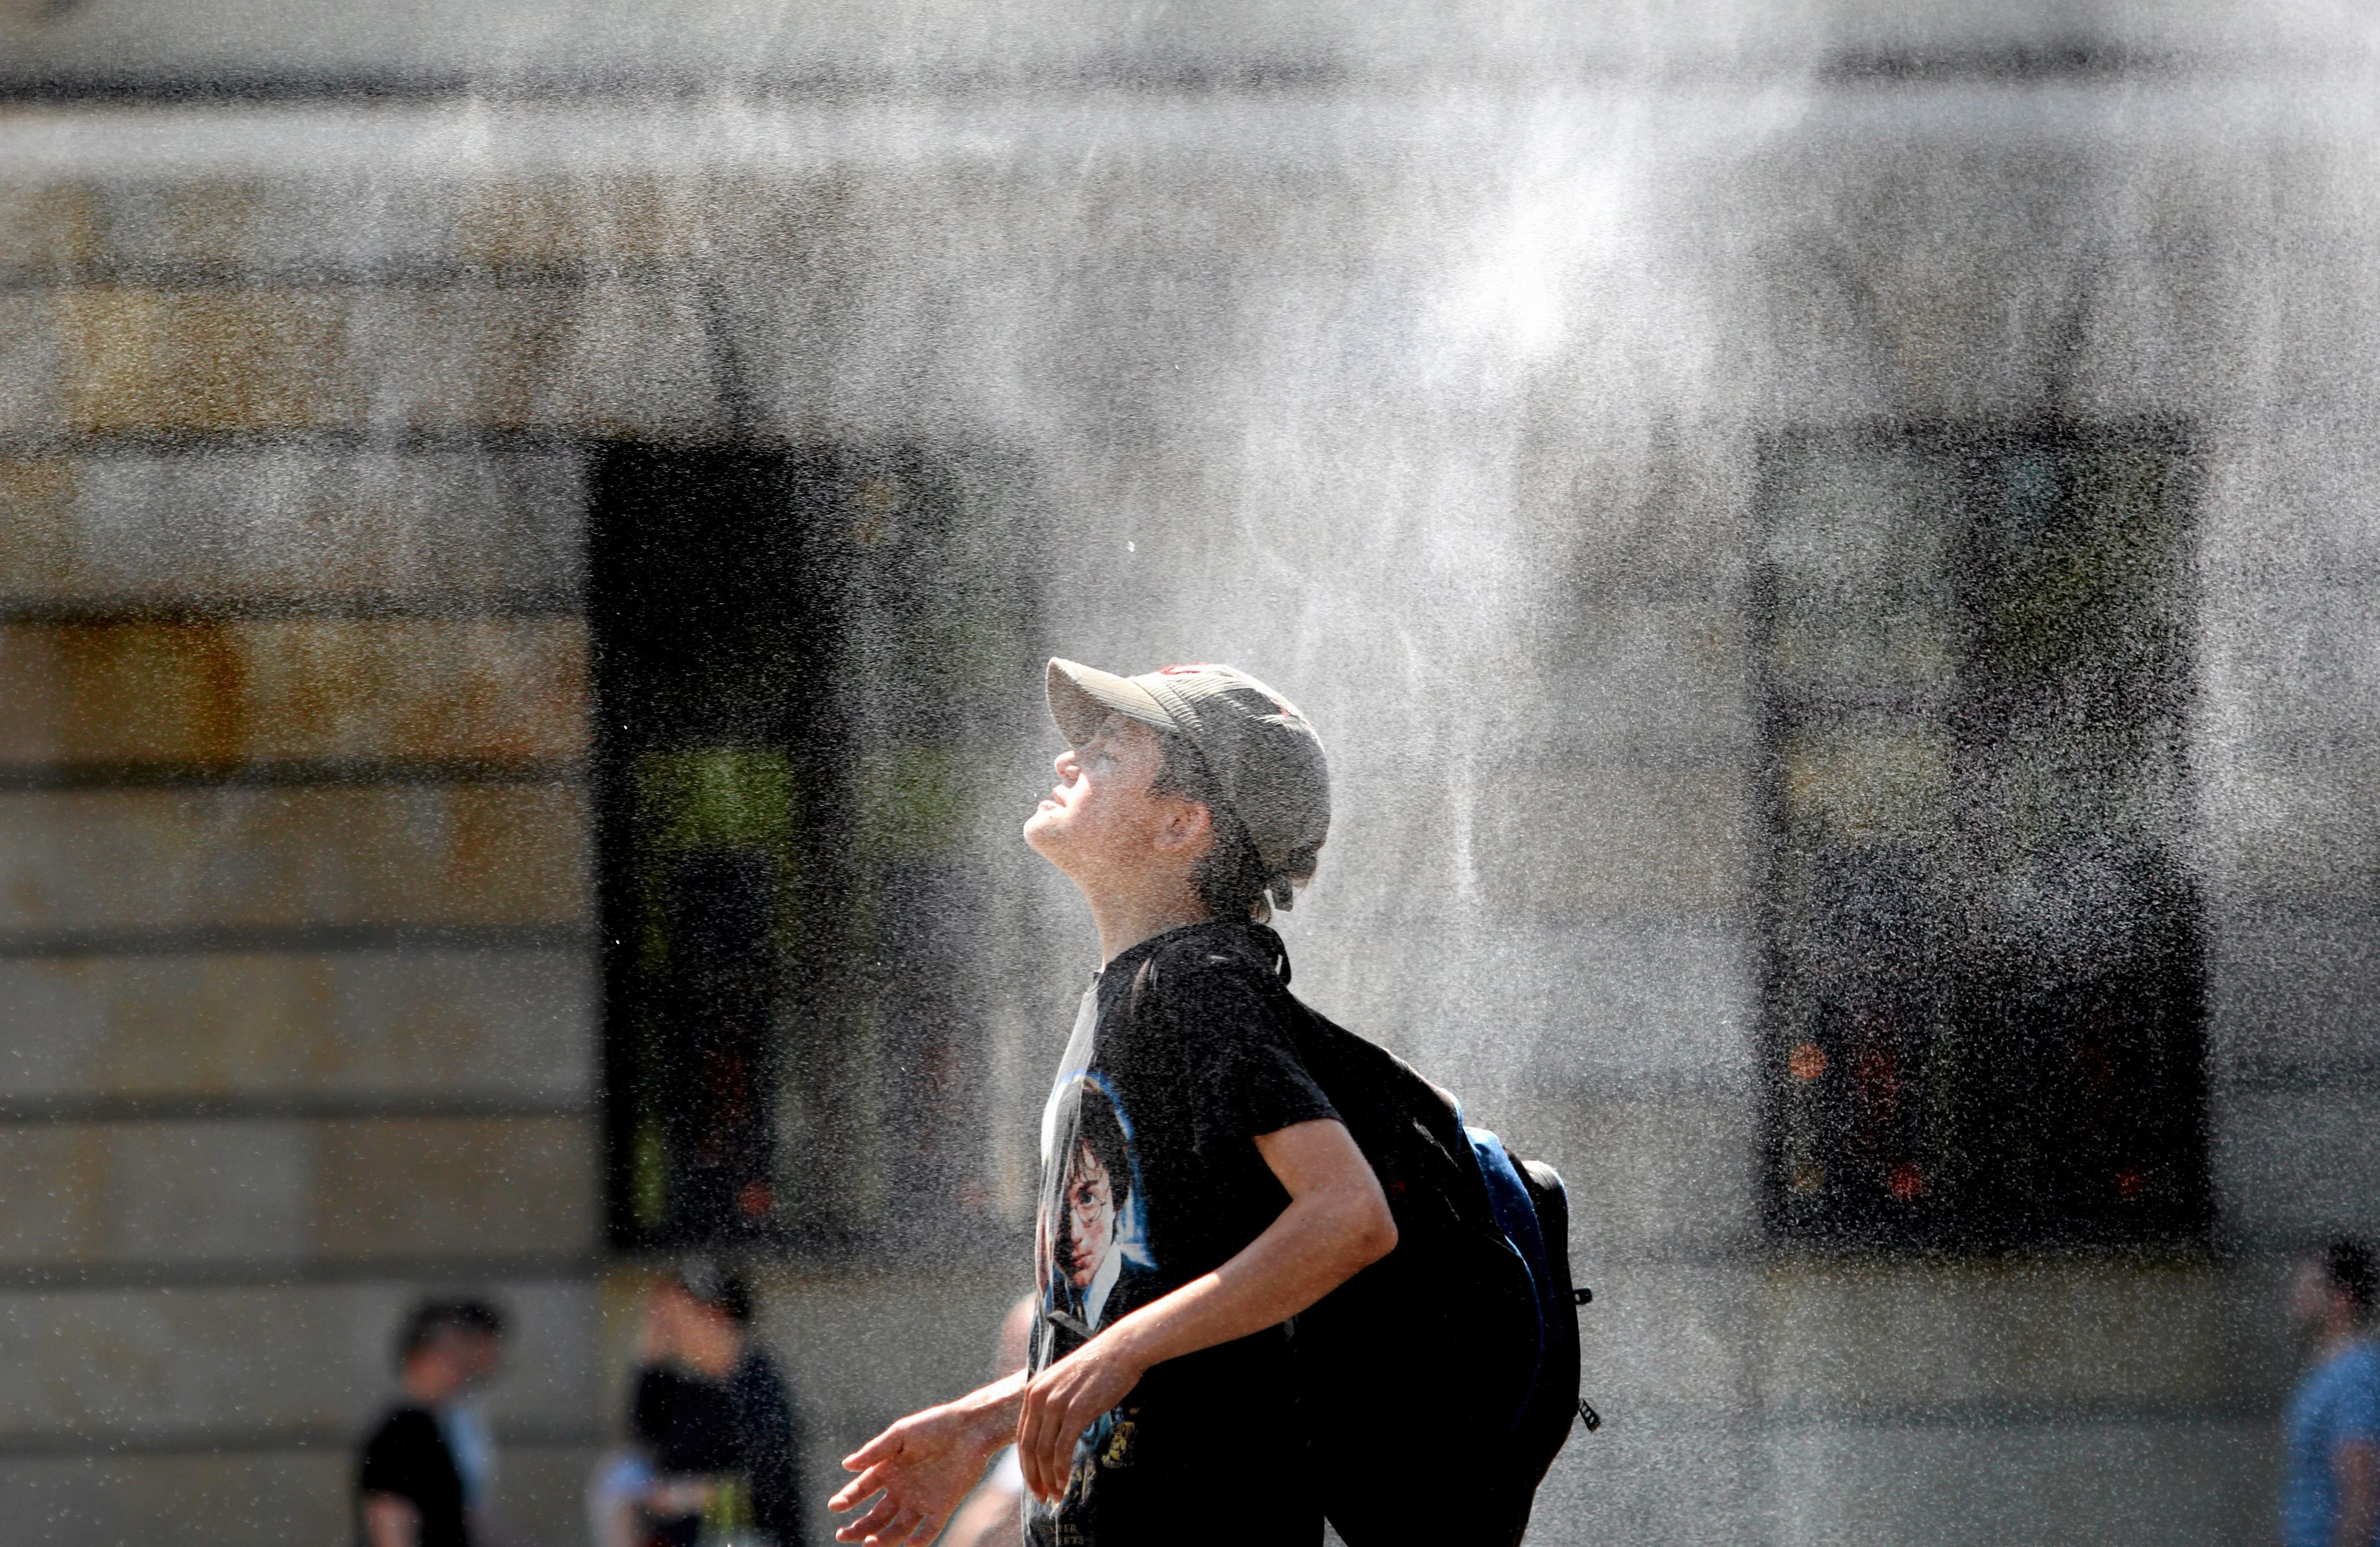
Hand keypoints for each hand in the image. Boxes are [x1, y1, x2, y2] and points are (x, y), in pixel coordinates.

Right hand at [832, 1387, 1013, 1546]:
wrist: (971, 1428)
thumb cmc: (935, 1425)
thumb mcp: (902, 1434)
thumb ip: (876, 1450)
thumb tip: (847, 1465)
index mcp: (888, 1470)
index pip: (862, 1490)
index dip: (847, 1498)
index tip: (834, 1506)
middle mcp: (901, 1490)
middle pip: (876, 1517)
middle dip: (858, 1528)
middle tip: (842, 1535)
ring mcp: (920, 1501)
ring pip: (897, 1529)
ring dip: (883, 1539)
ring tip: (869, 1543)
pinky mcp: (942, 1507)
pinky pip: (928, 1530)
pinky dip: (919, 1541)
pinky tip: (908, 1545)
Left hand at [1017, 1332, 1148, 1504]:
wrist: (1121, 1350)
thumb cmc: (1098, 1368)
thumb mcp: (1065, 1384)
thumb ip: (1053, 1406)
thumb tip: (1053, 1437)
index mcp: (1033, 1391)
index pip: (1022, 1437)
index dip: (1027, 1465)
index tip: (1034, 1484)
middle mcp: (1038, 1397)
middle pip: (1029, 1448)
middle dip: (1034, 1478)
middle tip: (1042, 1498)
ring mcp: (1056, 1403)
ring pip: (1044, 1451)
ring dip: (1049, 1478)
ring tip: (1056, 1495)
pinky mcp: (1076, 1410)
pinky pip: (1062, 1448)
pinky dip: (1061, 1470)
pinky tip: (1065, 1483)